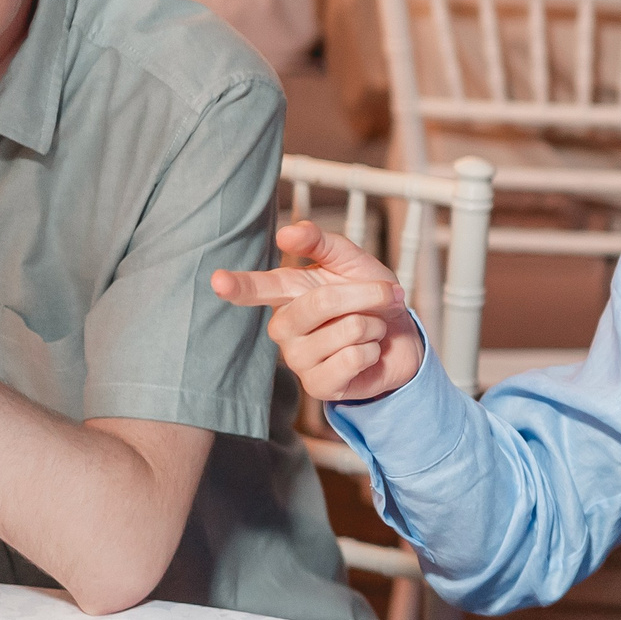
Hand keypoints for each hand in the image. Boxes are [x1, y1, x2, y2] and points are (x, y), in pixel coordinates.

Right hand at [211, 220, 421, 401]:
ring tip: (367, 330)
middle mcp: (284, 327)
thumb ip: (322, 244)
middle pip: (321, 302)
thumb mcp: (352, 262)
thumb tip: (288, 232)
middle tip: (382, 296)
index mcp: (286, 293)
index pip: (256, 288)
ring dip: (372, 325)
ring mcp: (298, 359)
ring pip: (347, 330)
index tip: (218, 281)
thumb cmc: (371, 298)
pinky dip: (372, 351)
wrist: (402, 337)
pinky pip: (353, 358)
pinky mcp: (318, 387)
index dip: (237, 285)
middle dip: (365, 294)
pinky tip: (366, 354)